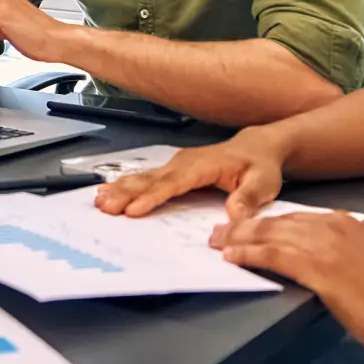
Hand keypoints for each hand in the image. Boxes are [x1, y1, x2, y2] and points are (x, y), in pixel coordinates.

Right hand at [94, 133, 284, 219]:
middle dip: (126, 193)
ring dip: (121, 188)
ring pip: (144, 177)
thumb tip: (234, 215)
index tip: (135, 209)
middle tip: (106, 206)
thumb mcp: (263, 183)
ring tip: (101, 200)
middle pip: (151, 179)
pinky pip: (146, 178)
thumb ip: (248, 199)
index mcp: (204, 165)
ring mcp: (176, 165)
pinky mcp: (172, 170)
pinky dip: (126, 184)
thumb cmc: (259, 166)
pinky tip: (110, 191)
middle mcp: (184, 163)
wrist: (256, 148)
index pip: (174, 183)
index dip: (153, 196)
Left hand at [211, 211, 363, 355]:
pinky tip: (233, 257)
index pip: (295, 217)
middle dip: (245, 226)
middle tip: (221, 231)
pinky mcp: (315, 268)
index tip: (249, 225)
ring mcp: (322, 246)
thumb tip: (330, 255)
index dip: (268, 222)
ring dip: (239, 238)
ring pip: (269, 235)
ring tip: (218, 242)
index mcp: (345, 223)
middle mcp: (330, 228)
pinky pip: (272, 255)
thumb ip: (348, 249)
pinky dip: (249, 254)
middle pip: (276, 222)